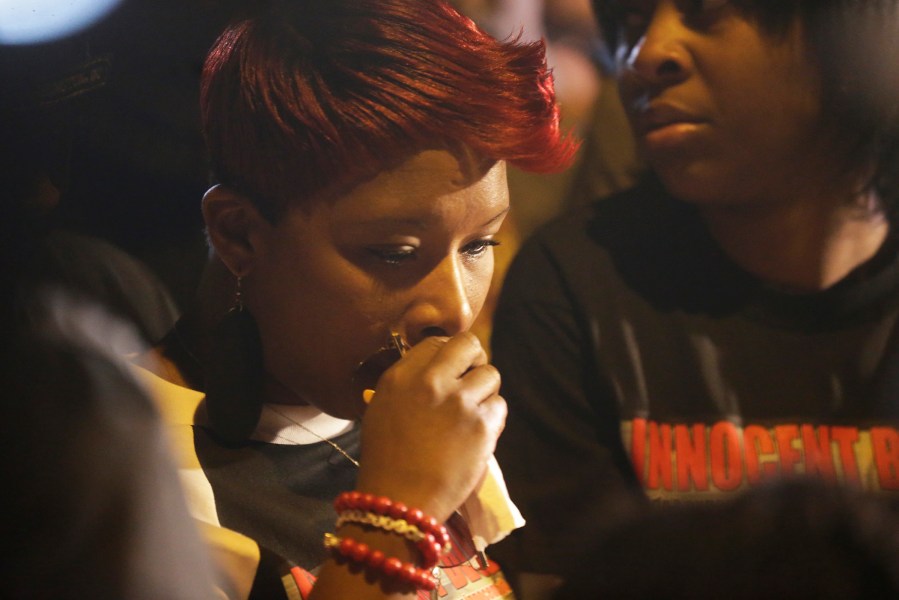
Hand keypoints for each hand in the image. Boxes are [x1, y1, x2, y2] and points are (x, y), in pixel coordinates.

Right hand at [355, 332, 505, 521]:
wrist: (400, 502)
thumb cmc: (386, 461)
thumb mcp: (382, 410)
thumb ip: (408, 385)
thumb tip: (436, 371)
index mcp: (401, 377)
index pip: (436, 343)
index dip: (448, 355)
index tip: (452, 370)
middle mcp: (431, 382)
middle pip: (469, 345)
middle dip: (474, 359)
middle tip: (471, 379)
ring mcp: (459, 403)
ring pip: (491, 374)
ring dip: (485, 391)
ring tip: (473, 413)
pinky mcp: (482, 426)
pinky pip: (500, 406)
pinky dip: (492, 418)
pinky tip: (478, 434)